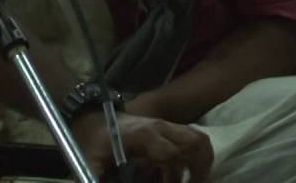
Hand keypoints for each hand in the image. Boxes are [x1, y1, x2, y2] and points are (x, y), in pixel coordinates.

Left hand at [72, 110, 212, 181]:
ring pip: (200, 139)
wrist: (96, 119)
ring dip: (204, 162)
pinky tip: (195, 171)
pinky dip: (202, 155)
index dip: (173, 175)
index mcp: (143, 135)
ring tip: (197, 180)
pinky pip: (198, 138)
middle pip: (194, 144)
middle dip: (198, 170)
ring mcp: (170, 126)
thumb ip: (97, 178)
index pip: (170, 153)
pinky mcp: (172, 129)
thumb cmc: (95, 141)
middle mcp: (162, 128)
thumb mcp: (91, 162)